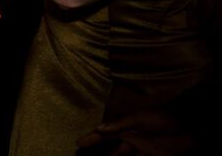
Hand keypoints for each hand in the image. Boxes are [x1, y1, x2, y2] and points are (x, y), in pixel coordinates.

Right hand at [76, 106, 194, 155]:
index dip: (92, 139)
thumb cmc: (164, 118)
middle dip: (101, 153)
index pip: (105, 134)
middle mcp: (132, 136)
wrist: (191, 125)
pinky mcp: (153, 154)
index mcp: (127, 126)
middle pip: (112, 148)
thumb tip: (99, 128)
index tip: (78, 144)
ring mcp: (143, 147)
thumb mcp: (140, 119)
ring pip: (123, 155)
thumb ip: (119, 124)